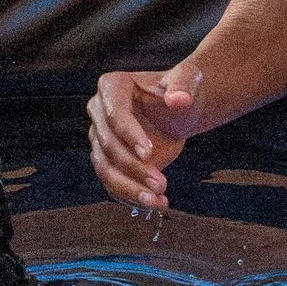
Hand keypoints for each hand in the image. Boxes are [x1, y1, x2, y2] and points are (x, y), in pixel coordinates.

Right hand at [86, 64, 202, 209]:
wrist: (178, 112)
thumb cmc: (180, 91)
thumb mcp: (187, 82)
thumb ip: (184, 86)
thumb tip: (179, 99)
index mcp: (111, 87)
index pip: (115, 115)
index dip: (130, 135)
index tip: (150, 153)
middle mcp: (99, 112)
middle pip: (108, 145)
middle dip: (133, 167)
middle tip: (160, 183)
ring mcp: (100, 138)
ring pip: (105, 168)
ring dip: (129, 188)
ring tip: (156, 200)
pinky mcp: (108, 160)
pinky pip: (112, 182)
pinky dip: (131, 196)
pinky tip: (154, 203)